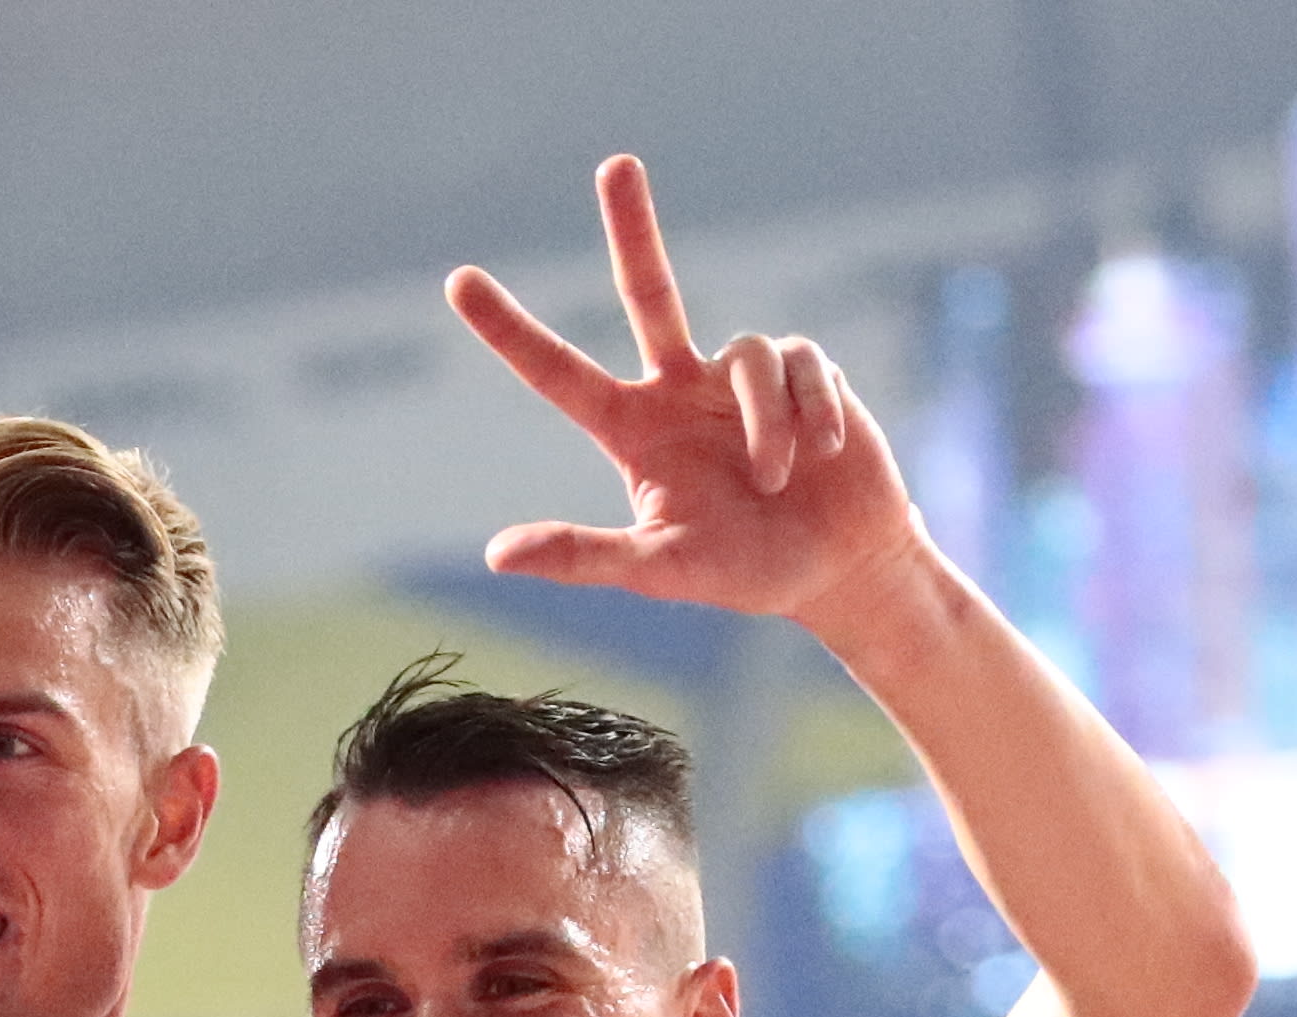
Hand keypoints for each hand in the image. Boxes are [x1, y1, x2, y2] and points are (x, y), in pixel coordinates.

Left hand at [448, 156, 921, 623]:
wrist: (839, 569)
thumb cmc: (743, 573)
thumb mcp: (659, 569)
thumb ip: (584, 558)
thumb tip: (494, 556)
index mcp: (631, 429)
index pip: (558, 372)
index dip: (510, 329)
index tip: (458, 280)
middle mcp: (677, 387)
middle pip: (650, 290)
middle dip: (634, 227)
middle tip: (615, 163)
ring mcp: (738, 374)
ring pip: (745, 356)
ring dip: (766, 428)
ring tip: (778, 482)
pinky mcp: (801, 367)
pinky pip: (797, 364)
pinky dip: (809, 413)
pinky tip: (822, 454)